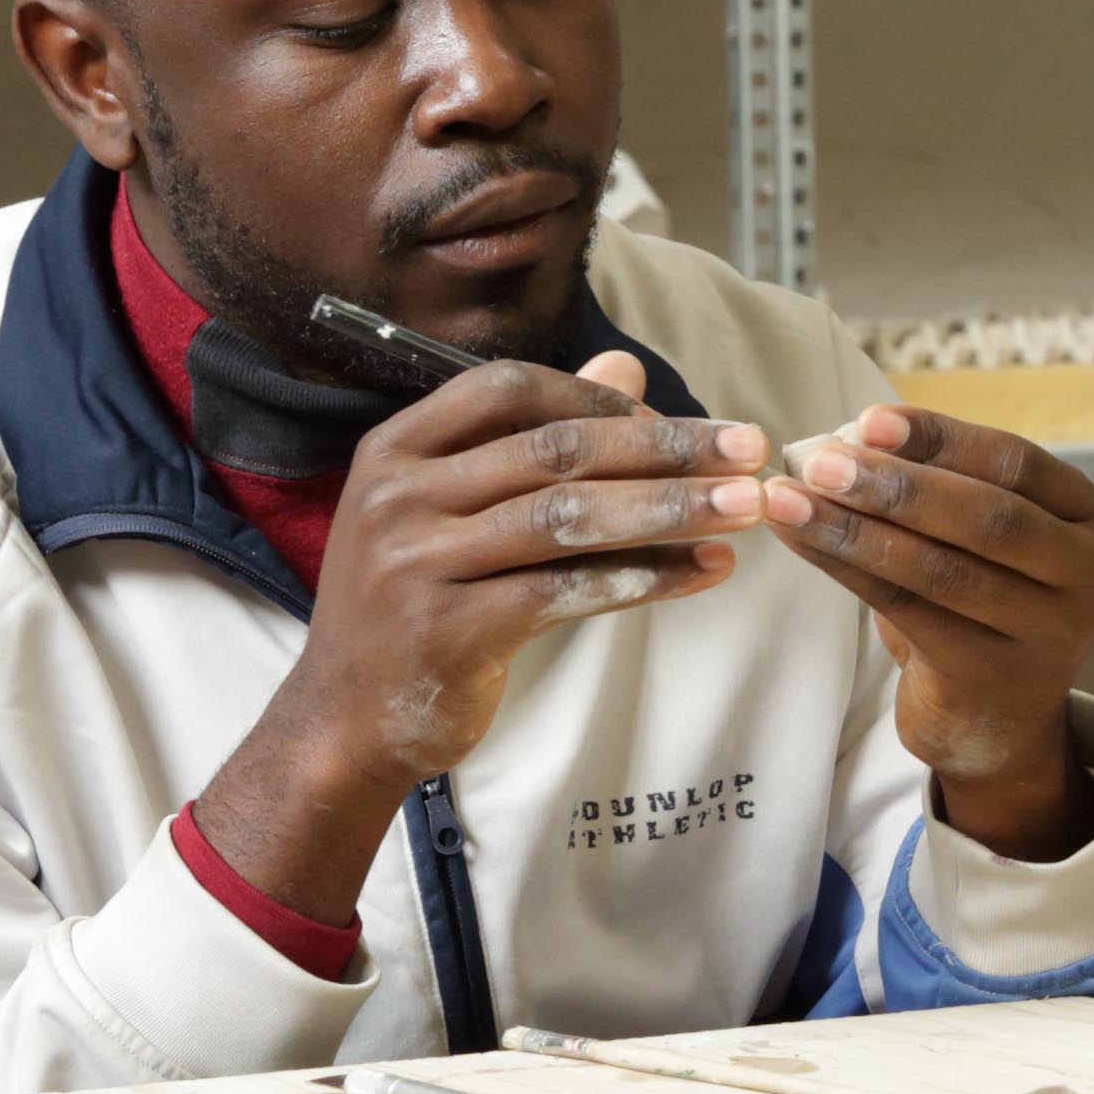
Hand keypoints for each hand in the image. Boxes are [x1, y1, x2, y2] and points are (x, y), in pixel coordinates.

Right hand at [192, 352, 763, 916]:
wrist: (343, 722)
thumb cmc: (412, 606)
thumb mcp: (452, 511)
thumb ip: (535, 442)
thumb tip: (627, 371)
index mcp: (396, 449)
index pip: (508, 389)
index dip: (599, 399)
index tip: (678, 417)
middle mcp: (400, 496)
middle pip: (554, 452)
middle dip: (666, 447)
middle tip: (751, 449)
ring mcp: (417, 563)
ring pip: (568, 518)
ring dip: (670, 508)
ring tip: (746, 508)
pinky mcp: (450, 631)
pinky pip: (564, 592)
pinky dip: (642, 579)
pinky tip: (701, 572)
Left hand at [758, 403, 1093, 860]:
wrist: (997, 720)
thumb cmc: (980, 603)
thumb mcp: (980, 536)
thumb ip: (937, 483)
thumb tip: (848, 437)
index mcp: (1086, 518)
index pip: (1015, 463)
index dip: (941, 437)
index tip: (868, 420)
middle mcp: (1087, 575)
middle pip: (987, 518)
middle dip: (894, 486)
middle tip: (817, 461)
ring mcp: (1048, 635)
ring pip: (941, 571)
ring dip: (855, 529)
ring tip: (789, 500)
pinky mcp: (993, 679)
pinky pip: (909, 614)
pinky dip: (847, 571)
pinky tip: (802, 541)